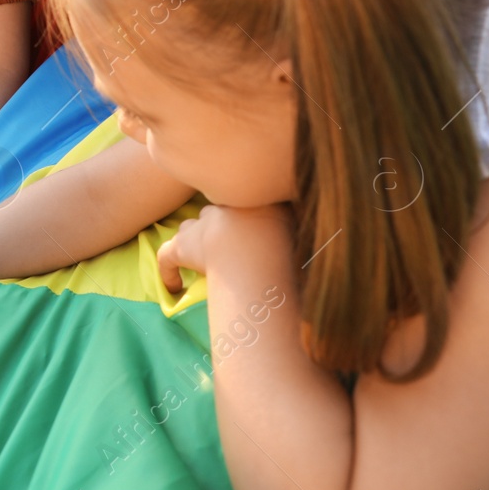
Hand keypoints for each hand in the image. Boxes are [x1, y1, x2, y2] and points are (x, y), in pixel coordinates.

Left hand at [156, 205, 292, 293]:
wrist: (252, 249)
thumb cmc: (285, 243)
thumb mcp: (302, 227)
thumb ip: (305, 225)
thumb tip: (320, 228)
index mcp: (249, 201)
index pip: (243, 200)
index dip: (245, 214)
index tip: (253, 228)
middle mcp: (222, 207)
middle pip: (216, 210)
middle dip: (220, 222)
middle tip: (229, 243)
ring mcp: (200, 226)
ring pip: (191, 228)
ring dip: (196, 240)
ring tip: (203, 259)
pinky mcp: (182, 247)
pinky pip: (167, 256)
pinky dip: (168, 271)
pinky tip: (173, 288)